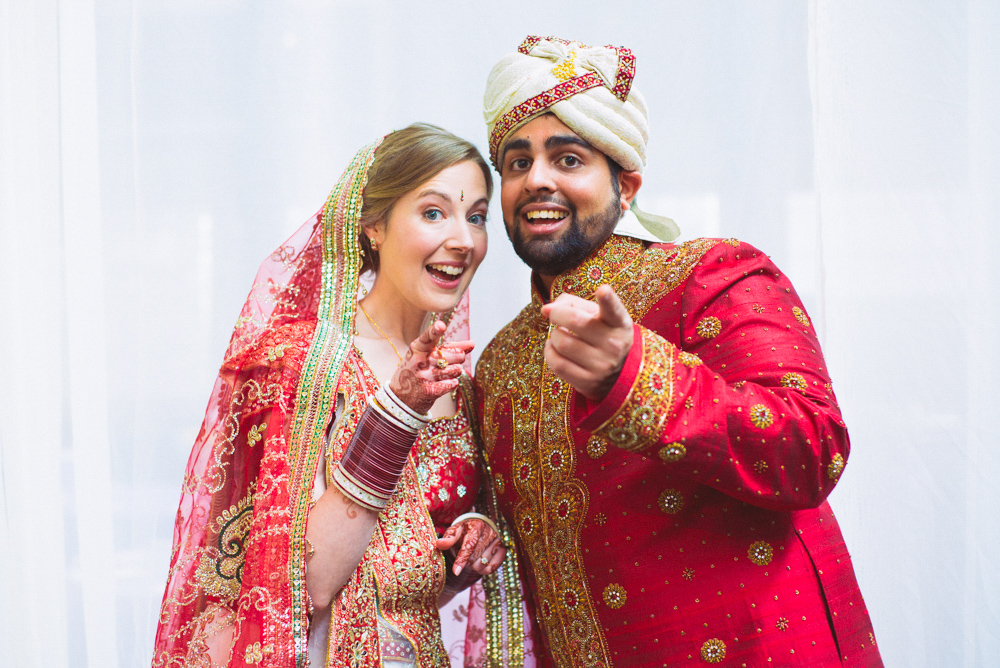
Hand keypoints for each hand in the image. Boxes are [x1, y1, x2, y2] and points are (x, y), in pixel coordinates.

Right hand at [390, 319, 473, 413]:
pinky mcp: (429, 391)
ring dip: (455, 372)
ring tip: (442, 374)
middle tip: (449, 361)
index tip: (441, 325)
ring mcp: (423, 376)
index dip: (435, 331)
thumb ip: (450, 347)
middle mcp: (419, 360)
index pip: (429, 337)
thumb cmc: (419, 369)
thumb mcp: (428, 354)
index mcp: (418, 347)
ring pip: (457, 369)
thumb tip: (472, 343)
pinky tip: (442, 384)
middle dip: (459, 357)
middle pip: (456, 354)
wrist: (401, 396)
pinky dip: (452, 383)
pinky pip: (454, 383)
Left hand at [435, 518, 505, 575]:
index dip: (462, 559)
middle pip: (475, 557)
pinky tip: (479, 562)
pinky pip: (492, 567)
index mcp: (477, 525)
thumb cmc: (464, 531)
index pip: (470, 545)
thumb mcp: (455, 532)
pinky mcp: (503, 550)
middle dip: (466, 562)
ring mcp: (498, 541)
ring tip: (472, 558)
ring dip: (474, 565)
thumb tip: (438, 543)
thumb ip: (448, 538)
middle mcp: (490, 532)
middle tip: (463, 557)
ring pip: (483, 563)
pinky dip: (483, 569)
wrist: (480, 528)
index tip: (456, 572)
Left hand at [540, 284, 633, 400]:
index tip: (603, 290)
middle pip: (574, 320)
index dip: (608, 299)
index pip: (614, 310)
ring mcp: (602, 366)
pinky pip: (557, 364)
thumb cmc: (602, 335)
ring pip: (561, 343)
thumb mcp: (597, 315)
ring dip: (553, 335)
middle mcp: (614, 345)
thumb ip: (572, 304)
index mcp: (619, 323)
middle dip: (557, 314)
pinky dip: (550, 352)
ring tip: (560, 335)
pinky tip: (555, 349)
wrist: (618, 372)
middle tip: (555, 315)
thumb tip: (546, 309)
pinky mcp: (588, 382)